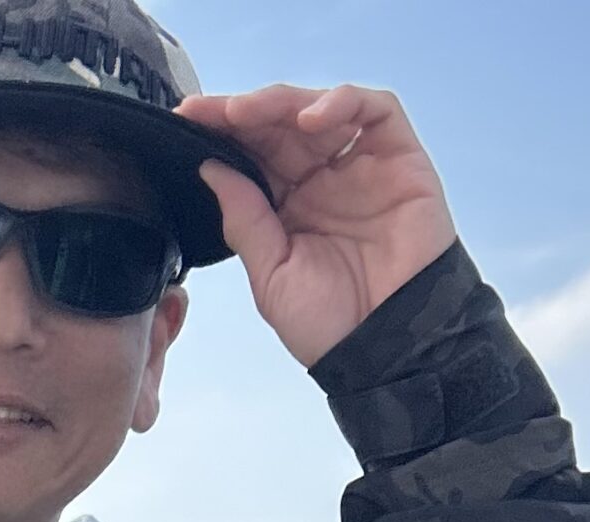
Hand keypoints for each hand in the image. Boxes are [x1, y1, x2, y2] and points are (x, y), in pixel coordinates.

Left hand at [178, 85, 458, 369]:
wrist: (386, 351)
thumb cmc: (332, 325)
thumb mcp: (271, 274)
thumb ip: (243, 219)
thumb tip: (209, 167)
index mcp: (289, 207)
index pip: (254, 154)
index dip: (223, 133)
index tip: (188, 120)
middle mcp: (324, 181)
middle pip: (282, 126)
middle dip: (243, 113)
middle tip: (209, 111)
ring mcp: (362, 166)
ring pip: (321, 110)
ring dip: (282, 103)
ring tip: (248, 113)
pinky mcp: (402, 158)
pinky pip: (376, 111)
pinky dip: (343, 102)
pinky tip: (309, 119)